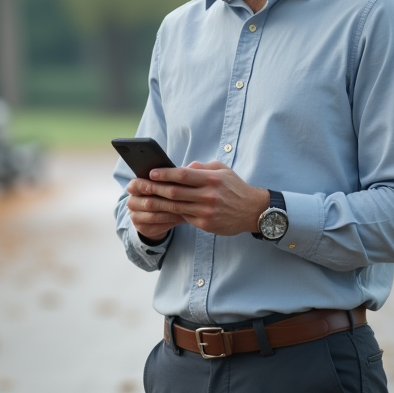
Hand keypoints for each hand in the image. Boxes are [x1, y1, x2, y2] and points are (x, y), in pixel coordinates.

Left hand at [127, 161, 269, 236]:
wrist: (253, 211)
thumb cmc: (235, 187)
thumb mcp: (222, 170)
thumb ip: (202, 167)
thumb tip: (182, 168)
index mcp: (211, 179)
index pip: (182, 175)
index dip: (164, 174)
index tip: (151, 172)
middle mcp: (208, 195)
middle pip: (175, 192)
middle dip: (155, 188)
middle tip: (140, 186)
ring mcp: (206, 211)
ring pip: (175, 207)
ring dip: (158, 203)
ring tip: (144, 199)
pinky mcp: (205, 224)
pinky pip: (184, 217)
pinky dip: (170, 213)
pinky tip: (159, 210)